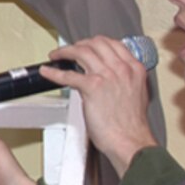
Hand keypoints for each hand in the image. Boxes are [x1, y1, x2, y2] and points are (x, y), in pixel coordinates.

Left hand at [33, 36, 159, 178]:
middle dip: (79, 44)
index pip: (113, 44)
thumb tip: (110, 77)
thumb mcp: (137, 93)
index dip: (95, 43)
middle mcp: (122, 68)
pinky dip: (53, 72)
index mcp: (134, 68)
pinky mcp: (92, 87)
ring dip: (65, 52)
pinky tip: (47, 72)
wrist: (131, 141)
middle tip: (70, 50)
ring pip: (81, 52)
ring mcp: (107, 76)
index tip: (86, 46)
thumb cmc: (132, 125)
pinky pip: (67, 75)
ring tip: (57, 56)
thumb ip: (125, 80)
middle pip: (96, 43)